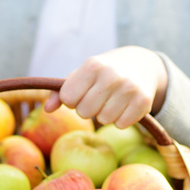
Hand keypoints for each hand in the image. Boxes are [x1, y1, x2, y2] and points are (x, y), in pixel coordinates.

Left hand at [44, 46, 167, 128]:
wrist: (140, 66)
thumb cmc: (102, 74)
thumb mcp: (81, 76)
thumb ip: (60, 91)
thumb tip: (47, 109)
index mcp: (92, 65)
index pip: (68, 97)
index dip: (72, 100)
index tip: (80, 93)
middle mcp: (111, 75)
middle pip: (84, 112)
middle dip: (87, 109)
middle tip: (97, 99)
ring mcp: (129, 87)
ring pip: (103, 120)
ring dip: (104, 115)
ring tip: (111, 101)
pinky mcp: (143, 101)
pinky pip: (121, 124)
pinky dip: (121, 120)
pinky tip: (124, 106)